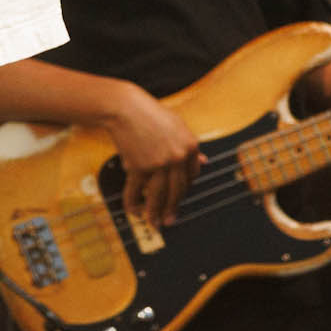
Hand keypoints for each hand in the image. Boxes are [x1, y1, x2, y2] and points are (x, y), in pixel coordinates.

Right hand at [99, 84, 202, 227]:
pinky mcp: (139, 166)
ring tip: (154, 223)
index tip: (178, 197)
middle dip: (173, 208)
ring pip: (159, 195)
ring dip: (156, 212)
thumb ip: (190, 145)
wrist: (125, 107)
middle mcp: (178, 157)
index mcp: (191, 146)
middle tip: (170, 220)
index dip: (185, 187)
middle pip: (178, 190)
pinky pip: (136, 190)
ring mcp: (159, 163)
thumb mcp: (177, 125)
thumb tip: (205, 162)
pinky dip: (133, 202)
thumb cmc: (149, 112)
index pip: (193, 176)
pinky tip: (133, 210)